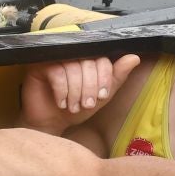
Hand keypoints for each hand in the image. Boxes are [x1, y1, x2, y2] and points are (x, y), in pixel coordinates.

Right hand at [19, 54, 139, 131]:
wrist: (52, 121)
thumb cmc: (77, 108)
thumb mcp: (101, 96)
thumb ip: (117, 77)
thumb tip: (134, 57)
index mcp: (90, 58)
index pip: (102, 59)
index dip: (105, 78)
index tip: (102, 96)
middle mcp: (73, 54)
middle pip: (88, 63)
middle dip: (89, 87)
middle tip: (87, 104)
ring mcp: (56, 57)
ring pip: (73, 68)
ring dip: (75, 92)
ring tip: (73, 107)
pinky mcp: (40, 65)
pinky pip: (56, 73)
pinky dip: (62, 91)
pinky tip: (61, 102)